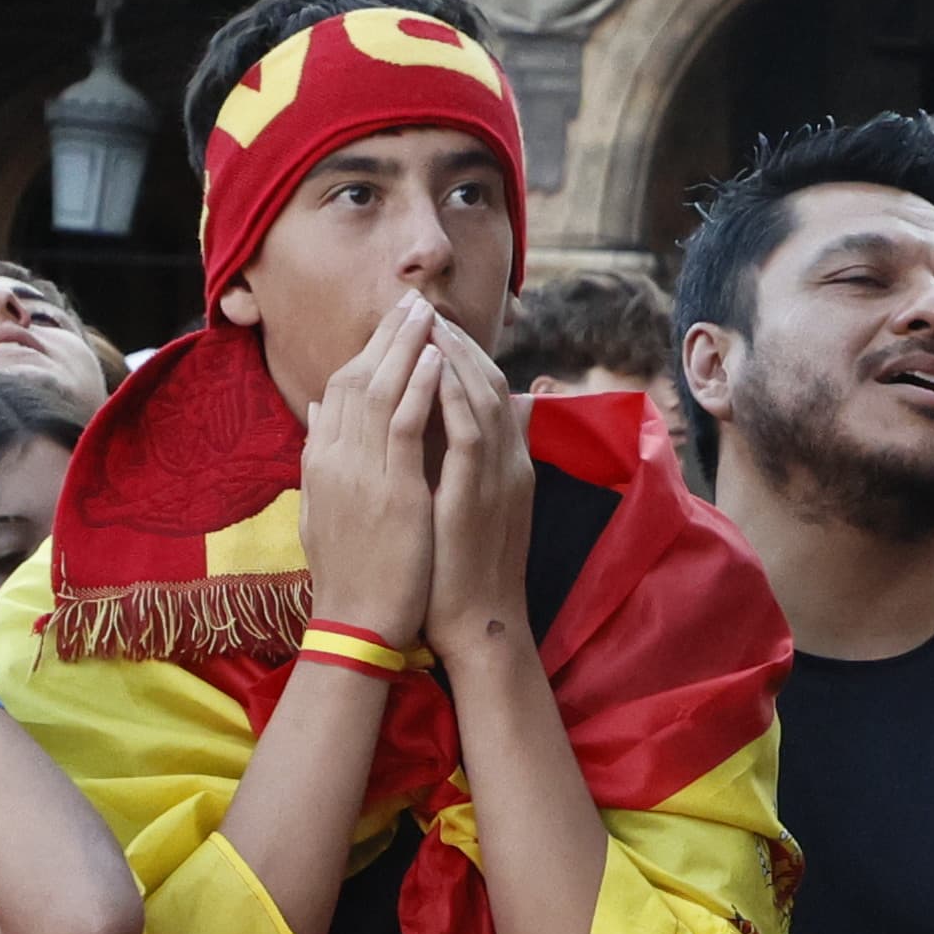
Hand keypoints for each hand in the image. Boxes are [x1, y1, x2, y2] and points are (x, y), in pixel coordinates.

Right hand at [298, 293, 440, 645]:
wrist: (356, 625)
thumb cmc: (353, 575)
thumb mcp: (325, 510)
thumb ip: (322, 460)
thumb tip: (319, 417)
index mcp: (320, 463)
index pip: (339, 391)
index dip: (366, 353)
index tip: (391, 326)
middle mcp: (332, 459)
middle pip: (355, 378)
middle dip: (386, 336)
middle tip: (412, 300)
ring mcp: (357, 472)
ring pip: (377, 392)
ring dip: (404, 347)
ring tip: (426, 312)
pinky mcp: (389, 491)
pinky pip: (401, 426)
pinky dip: (416, 388)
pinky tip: (434, 360)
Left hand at [423, 312, 535, 666]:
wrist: (476, 625)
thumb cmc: (459, 571)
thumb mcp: (462, 507)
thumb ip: (454, 466)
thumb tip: (431, 429)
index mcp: (505, 466)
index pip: (487, 391)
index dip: (459, 353)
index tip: (426, 326)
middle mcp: (510, 464)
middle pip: (489, 382)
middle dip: (455, 342)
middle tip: (423, 308)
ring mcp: (500, 477)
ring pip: (483, 396)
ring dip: (454, 355)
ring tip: (426, 321)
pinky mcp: (480, 493)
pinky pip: (471, 430)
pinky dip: (452, 394)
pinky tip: (430, 366)